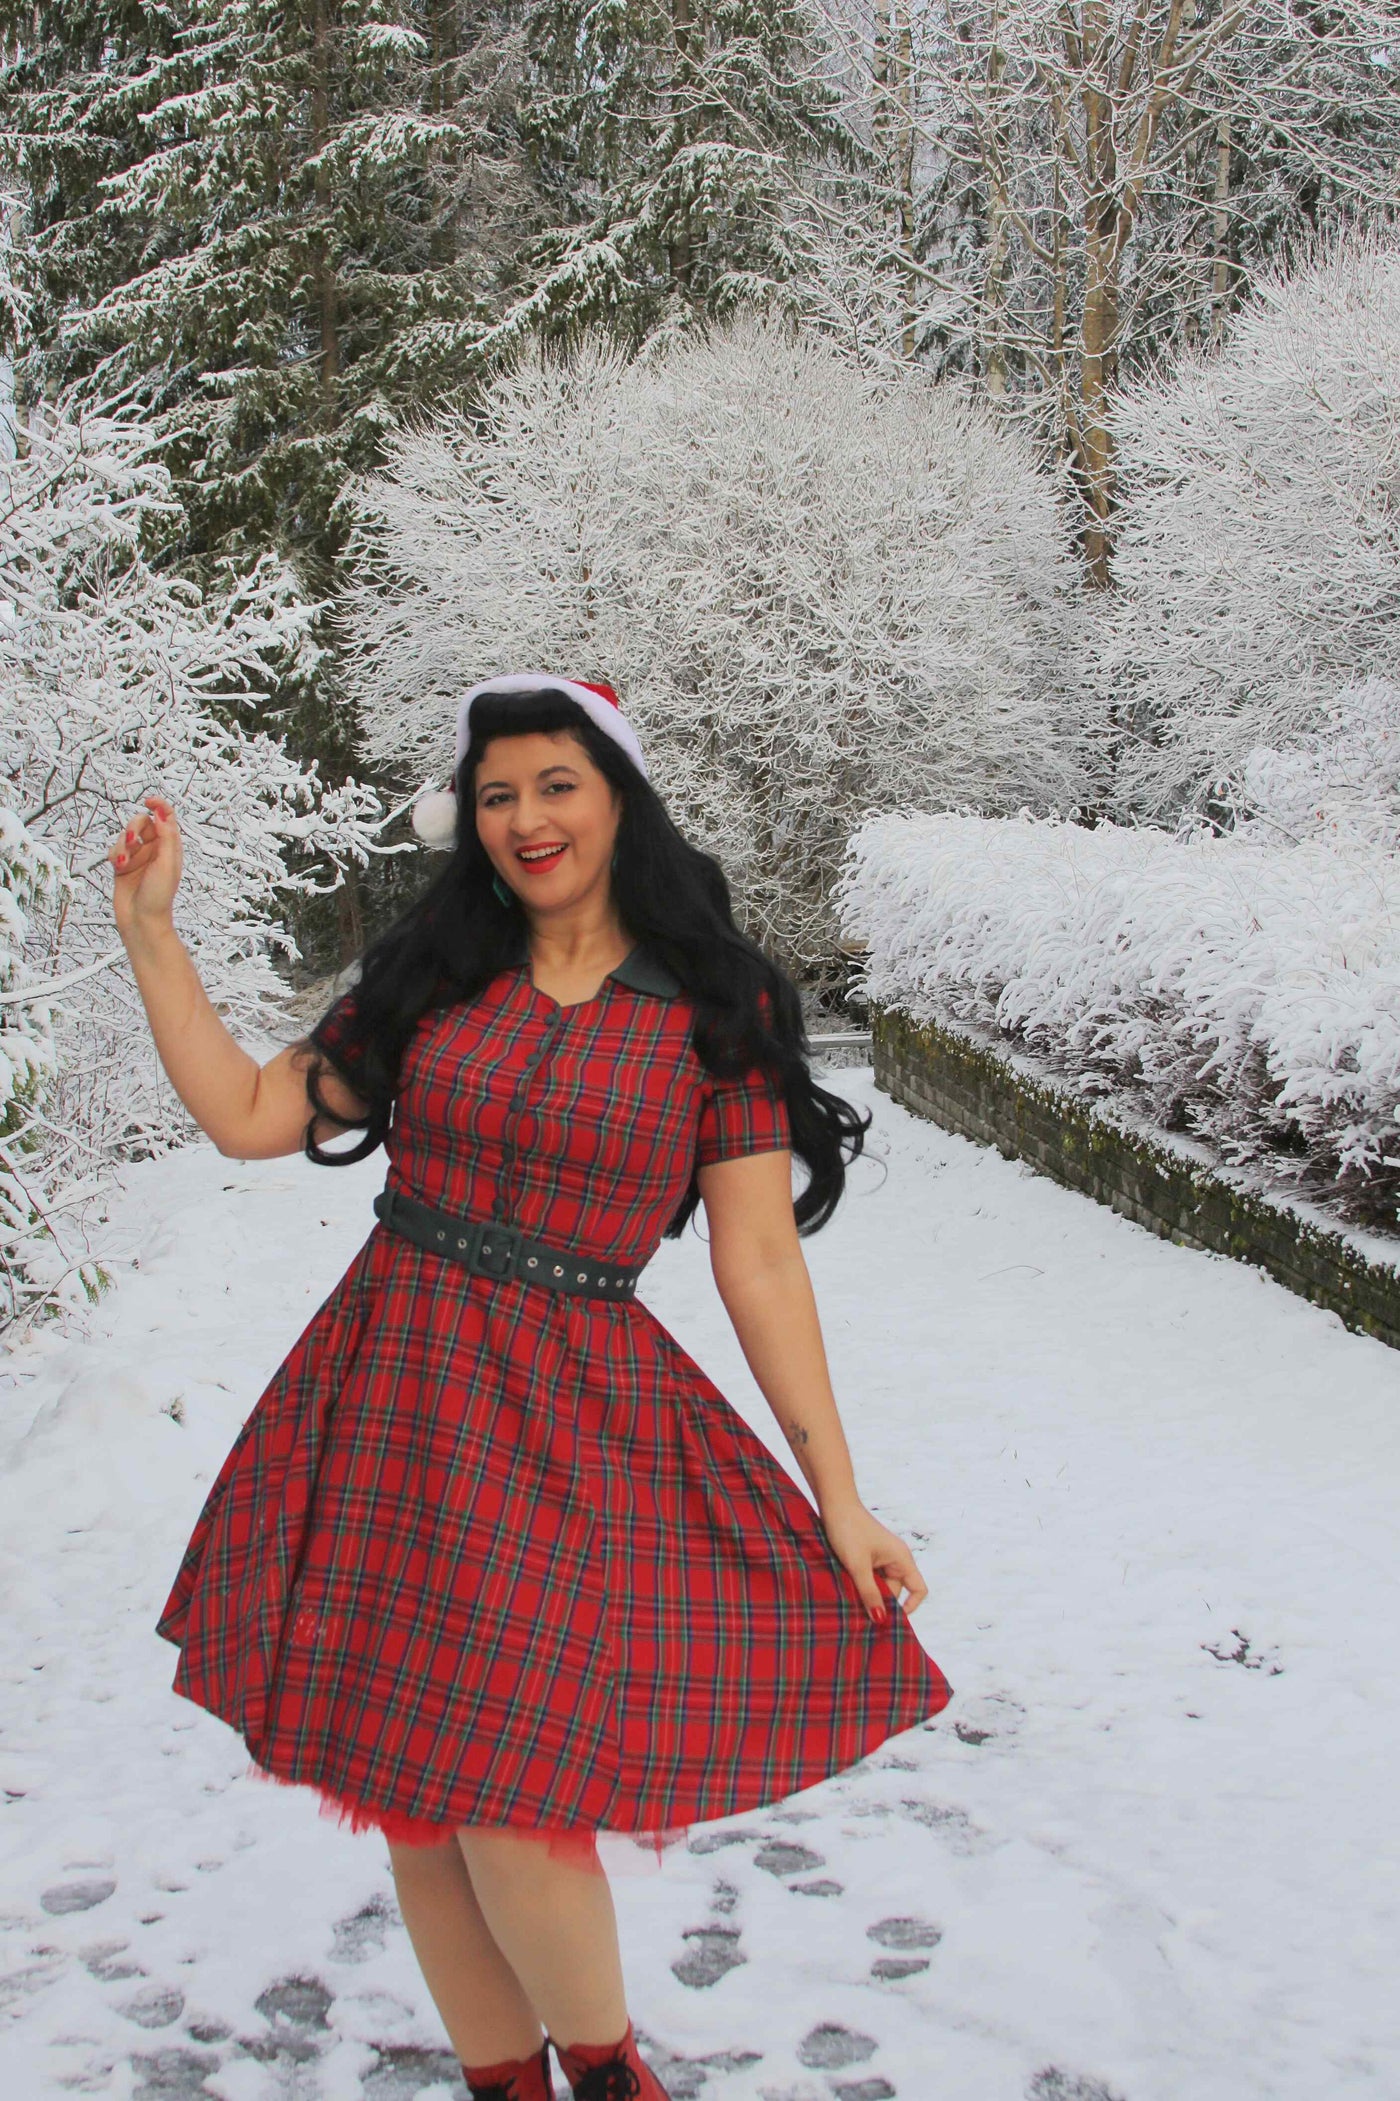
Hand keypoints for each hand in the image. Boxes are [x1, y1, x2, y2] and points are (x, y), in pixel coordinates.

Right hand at [108, 793, 182, 942]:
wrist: (141, 920)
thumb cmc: (158, 897)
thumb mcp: (166, 864)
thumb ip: (166, 837)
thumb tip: (162, 813)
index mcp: (170, 847)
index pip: (166, 818)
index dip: (159, 806)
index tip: (148, 801)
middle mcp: (155, 850)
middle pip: (142, 822)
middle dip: (133, 827)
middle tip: (132, 838)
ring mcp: (138, 857)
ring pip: (125, 836)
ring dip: (122, 845)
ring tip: (124, 861)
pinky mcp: (123, 865)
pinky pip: (114, 849)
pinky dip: (114, 854)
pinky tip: (118, 866)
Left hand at [820, 1500, 927, 1625]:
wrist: (833, 1503)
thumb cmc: (849, 1529)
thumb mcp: (858, 1565)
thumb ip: (869, 1593)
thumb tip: (881, 1620)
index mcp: (901, 1558)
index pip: (918, 1589)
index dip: (910, 1606)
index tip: (889, 1618)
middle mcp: (895, 1559)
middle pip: (894, 1591)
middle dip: (880, 1602)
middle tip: (859, 1614)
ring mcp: (881, 1557)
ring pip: (879, 1585)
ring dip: (867, 1594)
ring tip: (849, 1600)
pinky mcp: (867, 1556)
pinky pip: (869, 1577)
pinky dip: (860, 1585)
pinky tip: (846, 1589)